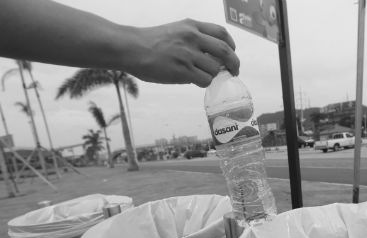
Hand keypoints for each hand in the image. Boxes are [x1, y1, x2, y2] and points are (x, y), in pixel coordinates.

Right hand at [125, 19, 239, 87]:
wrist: (132, 48)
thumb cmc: (150, 42)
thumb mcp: (176, 30)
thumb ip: (193, 38)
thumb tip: (210, 55)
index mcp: (192, 26)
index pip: (222, 33)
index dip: (231, 45)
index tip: (232, 53)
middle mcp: (193, 38)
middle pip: (225, 51)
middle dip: (234, 63)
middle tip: (234, 71)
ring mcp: (188, 55)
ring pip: (215, 69)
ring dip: (213, 75)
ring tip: (203, 76)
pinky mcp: (183, 71)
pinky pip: (204, 80)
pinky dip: (204, 82)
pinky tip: (195, 80)